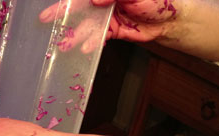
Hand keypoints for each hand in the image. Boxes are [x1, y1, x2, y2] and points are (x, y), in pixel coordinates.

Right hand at [39, 0, 178, 51]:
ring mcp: (107, 17)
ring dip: (76, 35)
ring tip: (66, 44)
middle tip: (48, 23)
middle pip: (80, 8)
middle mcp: (104, 2)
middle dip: (64, 16)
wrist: (170, 20)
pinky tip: (87, 48)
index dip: (67, 2)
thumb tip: (96, 1)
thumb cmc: (156, 0)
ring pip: (87, 25)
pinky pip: (98, 37)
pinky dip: (92, 43)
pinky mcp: (112, 31)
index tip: (53, 9)